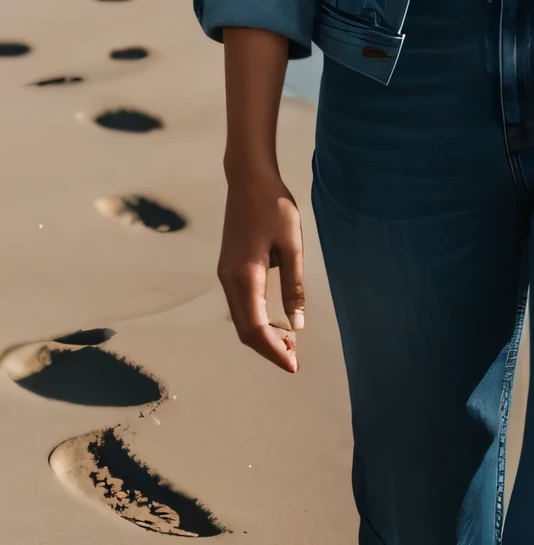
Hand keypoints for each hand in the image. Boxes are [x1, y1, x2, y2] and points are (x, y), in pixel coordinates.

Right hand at [218, 170, 304, 372]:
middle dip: (268, 348)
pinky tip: (274, 318)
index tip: (294, 365)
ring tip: (289, 341)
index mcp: (245, 277)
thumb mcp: (292, 245)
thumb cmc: (274, 206)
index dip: (274, 350)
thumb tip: (297, 323)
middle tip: (295, 357)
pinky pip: (240, 304)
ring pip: (240, 319)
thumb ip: (294, 285)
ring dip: (261, 335)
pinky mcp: (228, 267)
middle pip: (244, 330)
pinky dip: (255, 319)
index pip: (256, 328)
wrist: (248, 178)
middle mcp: (229, 280)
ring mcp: (225, 274)